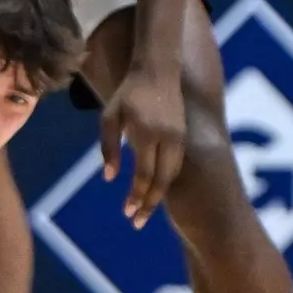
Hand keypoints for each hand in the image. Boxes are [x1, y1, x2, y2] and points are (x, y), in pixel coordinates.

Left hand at [99, 66, 184, 229]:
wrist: (158, 69)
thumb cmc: (128, 94)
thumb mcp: (109, 118)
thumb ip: (108, 148)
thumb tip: (110, 179)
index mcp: (147, 134)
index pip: (143, 174)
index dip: (136, 196)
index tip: (128, 214)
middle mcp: (168, 138)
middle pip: (161, 180)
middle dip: (149, 204)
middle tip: (137, 223)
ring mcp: (179, 136)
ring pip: (172, 174)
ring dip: (159, 195)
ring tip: (145, 212)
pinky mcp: (184, 135)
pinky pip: (176, 164)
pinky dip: (166, 181)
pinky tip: (155, 191)